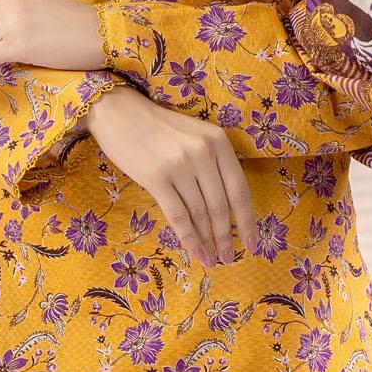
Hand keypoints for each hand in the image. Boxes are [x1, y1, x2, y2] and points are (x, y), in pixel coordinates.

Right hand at [86, 86, 257, 268]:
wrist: (119, 111)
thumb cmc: (159, 127)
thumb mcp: (196, 136)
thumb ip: (214, 163)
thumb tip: (227, 208)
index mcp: (219, 141)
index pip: (240, 189)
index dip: (247, 221)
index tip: (252, 244)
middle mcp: (204, 152)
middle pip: (221, 205)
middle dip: (226, 237)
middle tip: (229, 258)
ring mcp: (180, 165)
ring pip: (200, 213)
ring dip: (208, 241)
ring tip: (213, 260)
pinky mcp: (156, 177)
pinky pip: (177, 215)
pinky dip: (189, 238)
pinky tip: (196, 252)